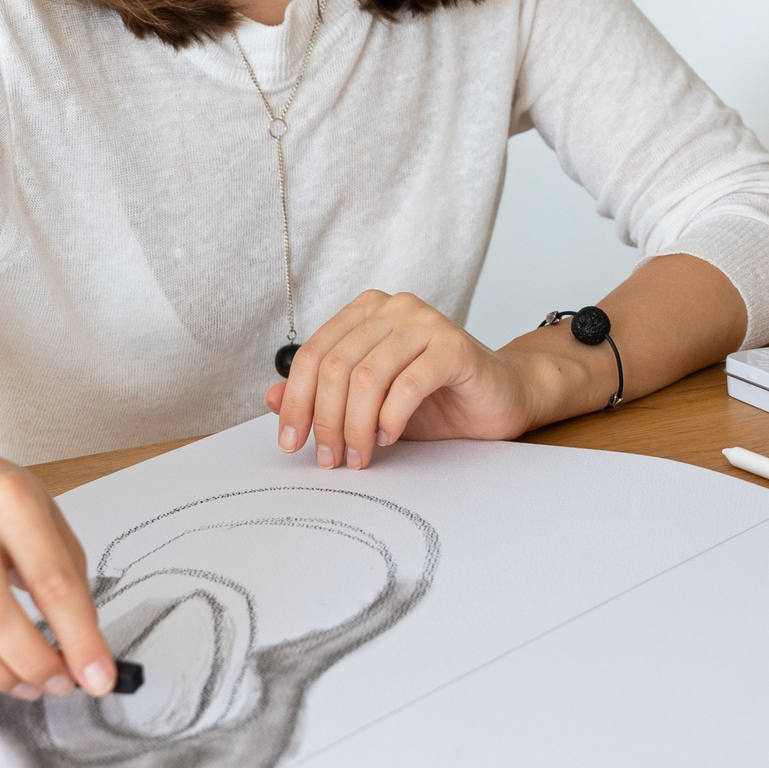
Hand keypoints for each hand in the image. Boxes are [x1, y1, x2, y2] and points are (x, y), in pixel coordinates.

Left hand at [263, 288, 597, 469]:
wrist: (499, 397)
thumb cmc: (433, 400)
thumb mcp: (367, 403)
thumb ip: (322, 396)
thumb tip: (268, 399)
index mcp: (365, 312)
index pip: (313, 354)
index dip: (295, 401)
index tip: (290, 443)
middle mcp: (393, 308)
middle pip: (336, 365)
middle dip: (325, 420)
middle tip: (328, 459)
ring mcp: (425, 322)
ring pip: (367, 376)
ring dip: (355, 426)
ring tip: (358, 457)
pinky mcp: (454, 346)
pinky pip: (408, 384)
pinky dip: (390, 418)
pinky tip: (388, 438)